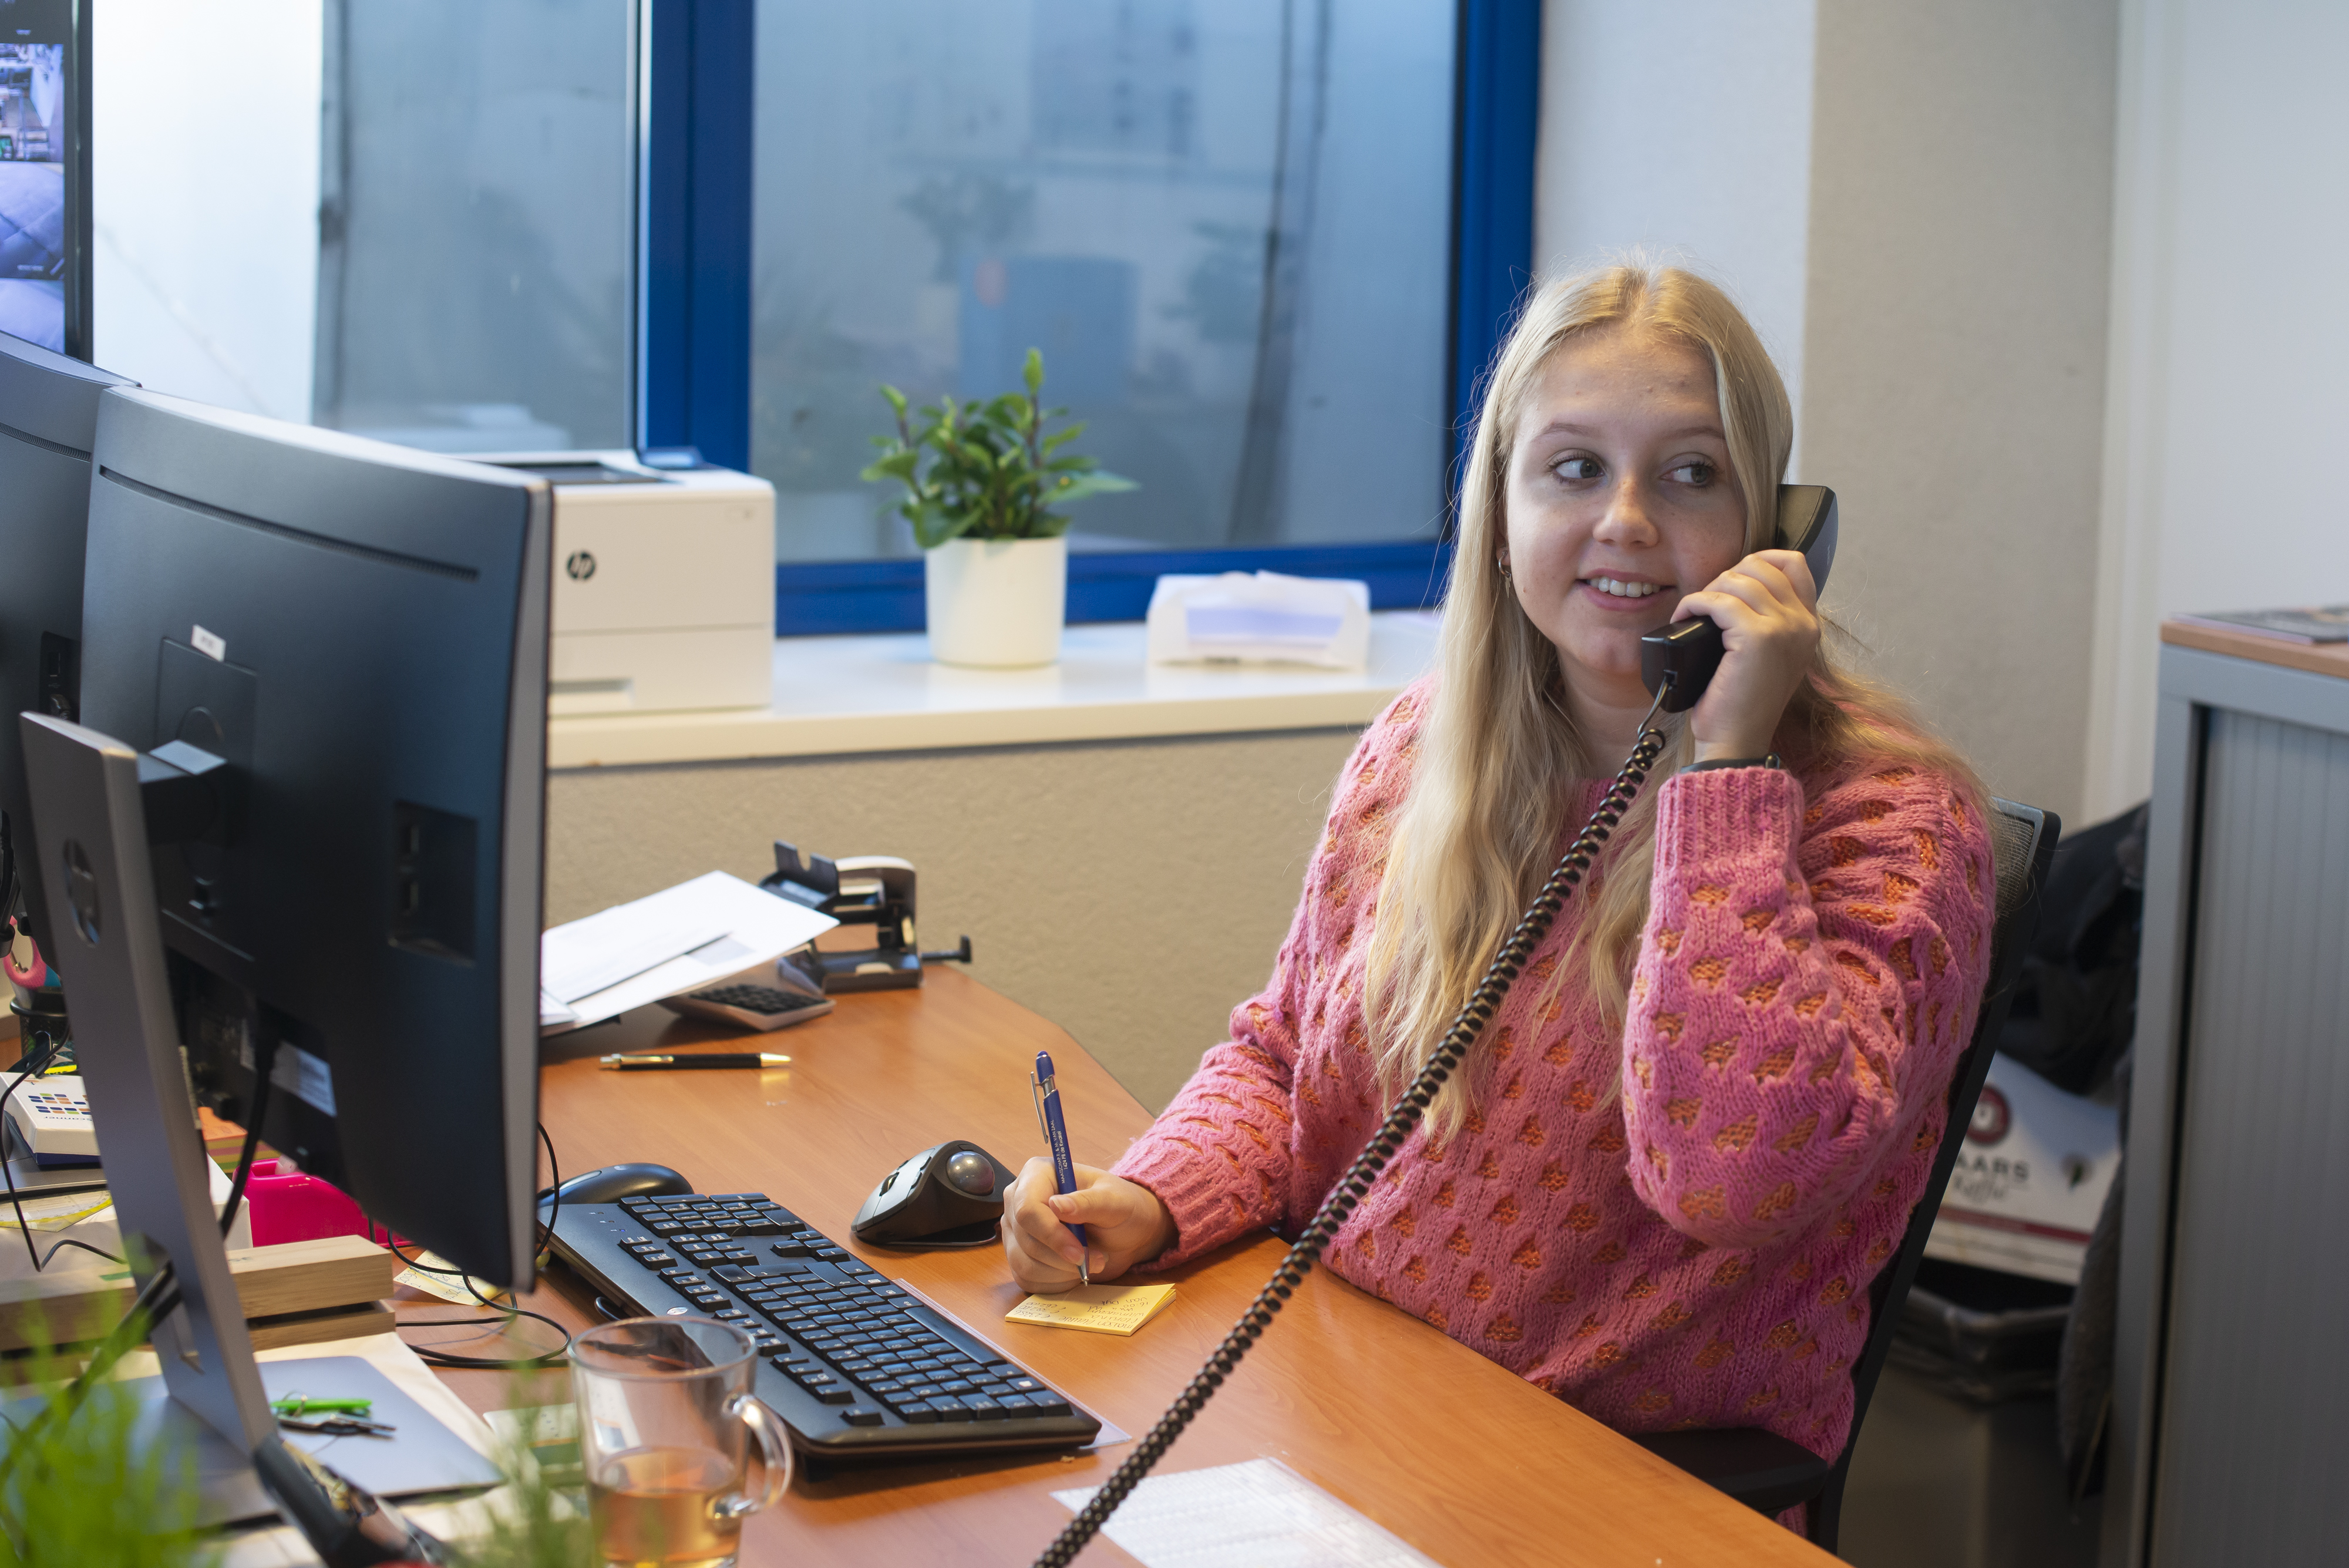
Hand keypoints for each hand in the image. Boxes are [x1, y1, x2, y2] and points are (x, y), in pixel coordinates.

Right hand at [1001, 1158, 1174, 1293]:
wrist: (1123, 1231)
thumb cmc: (1120, 1208)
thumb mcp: (1114, 1201)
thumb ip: (1088, 1202)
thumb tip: (1057, 1205)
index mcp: (1038, 1174)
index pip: (1027, 1209)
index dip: (1051, 1234)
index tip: (1079, 1252)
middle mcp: (1018, 1200)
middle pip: (1026, 1239)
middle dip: (1063, 1257)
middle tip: (1098, 1259)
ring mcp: (1015, 1230)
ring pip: (1024, 1263)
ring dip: (1062, 1272)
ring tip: (1091, 1262)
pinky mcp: (1018, 1256)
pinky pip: (1027, 1279)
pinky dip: (1056, 1282)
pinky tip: (1075, 1271)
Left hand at [1671, 547, 1821, 759]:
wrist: (1736, 741)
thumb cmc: (1739, 702)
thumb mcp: (1765, 655)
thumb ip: (1765, 620)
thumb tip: (1734, 584)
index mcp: (1808, 625)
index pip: (1794, 563)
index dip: (1759, 558)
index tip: (1731, 576)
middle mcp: (1803, 623)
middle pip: (1762, 566)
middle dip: (1726, 576)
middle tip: (1705, 603)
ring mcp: (1784, 628)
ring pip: (1738, 580)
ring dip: (1707, 590)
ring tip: (1693, 613)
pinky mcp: (1758, 637)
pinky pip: (1718, 599)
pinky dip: (1694, 603)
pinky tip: (1683, 617)